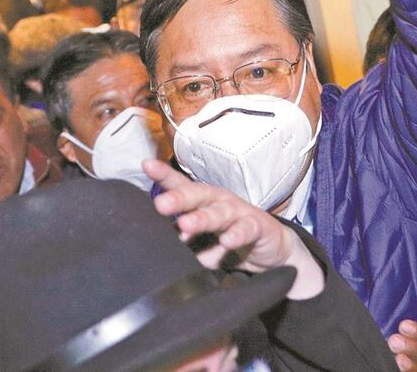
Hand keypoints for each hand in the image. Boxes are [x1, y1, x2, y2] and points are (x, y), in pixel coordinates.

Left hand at [145, 160, 324, 299]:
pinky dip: (237, 235)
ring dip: (203, 218)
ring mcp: (239, 212)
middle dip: (179, 198)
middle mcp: (218, 202)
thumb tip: (160, 248)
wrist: (269, 250)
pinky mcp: (258, 226)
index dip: (164, 176)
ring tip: (186, 225)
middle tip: (161, 204)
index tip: (147, 166)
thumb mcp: (201, 244)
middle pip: (198, 195)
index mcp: (201, 202)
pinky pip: (247, 229)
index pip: (181, 186)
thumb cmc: (229, 241)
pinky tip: (227, 240)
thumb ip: (182, 245)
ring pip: (220, 212)